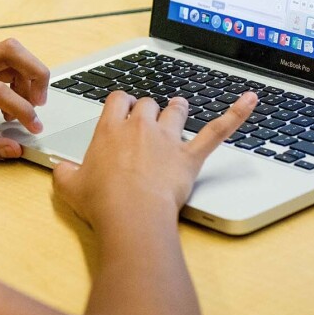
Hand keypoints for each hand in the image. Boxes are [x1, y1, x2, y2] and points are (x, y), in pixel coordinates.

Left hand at [0, 38, 48, 161]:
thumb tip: (13, 149)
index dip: (21, 108)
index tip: (32, 126)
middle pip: (10, 50)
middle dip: (35, 72)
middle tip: (39, 102)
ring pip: (9, 51)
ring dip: (27, 73)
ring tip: (27, 104)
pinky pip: (1, 60)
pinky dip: (15, 76)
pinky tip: (9, 103)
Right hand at [53, 91, 257, 228]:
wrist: (131, 214)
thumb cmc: (101, 201)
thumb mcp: (68, 186)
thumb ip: (64, 172)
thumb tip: (62, 169)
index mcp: (110, 129)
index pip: (118, 100)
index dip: (121, 103)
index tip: (121, 109)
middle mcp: (140, 127)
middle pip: (147, 103)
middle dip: (147, 109)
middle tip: (147, 120)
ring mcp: (167, 139)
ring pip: (176, 110)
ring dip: (176, 109)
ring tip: (178, 109)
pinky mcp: (189, 156)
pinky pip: (217, 130)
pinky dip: (236, 114)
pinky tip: (250, 100)